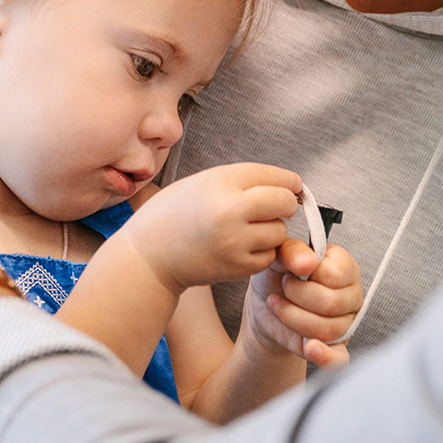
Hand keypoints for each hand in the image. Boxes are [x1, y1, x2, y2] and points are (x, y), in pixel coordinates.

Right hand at [112, 163, 303, 293]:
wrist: (148, 256)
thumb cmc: (172, 215)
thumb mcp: (201, 183)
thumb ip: (239, 181)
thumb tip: (285, 185)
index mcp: (219, 182)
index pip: (272, 175)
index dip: (288, 180)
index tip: (293, 185)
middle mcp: (229, 209)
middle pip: (283, 202)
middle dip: (285, 203)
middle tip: (276, 205)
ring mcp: (234, 241)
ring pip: (279, 231)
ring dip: (272, 229)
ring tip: (250, 228)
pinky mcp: (236, 266)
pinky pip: (268, 255)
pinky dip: (262, 251)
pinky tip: (242, 246)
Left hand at [247, 239, 363, 369]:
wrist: (264, 304)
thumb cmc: (277, 274)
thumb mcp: (278, 256)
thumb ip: (292, 251)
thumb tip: (308, 262)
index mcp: (345, 267)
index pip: (335, 275)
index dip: (307, 275)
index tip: (290, 272)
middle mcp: (351, 295)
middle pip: (331, 304)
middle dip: (296, 297)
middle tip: (282, 289)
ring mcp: (346, 323)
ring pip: (327, 329)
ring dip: (292, 318)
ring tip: (277, 306)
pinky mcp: (335, 347)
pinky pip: (339, 358)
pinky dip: (324, 356)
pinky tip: (310, 347)